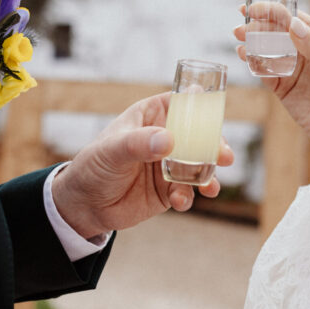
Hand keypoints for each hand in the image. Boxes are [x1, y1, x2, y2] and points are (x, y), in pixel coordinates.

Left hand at [51, 93, 233, 238]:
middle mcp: (165, 137)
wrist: (84, 206)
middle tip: (225, 156)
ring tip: (210, 187)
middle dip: (216, 146)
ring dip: (209, 175)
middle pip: (200, 136)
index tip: (216, 114)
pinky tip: (179, 201)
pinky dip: (189, 197)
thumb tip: (168, 141)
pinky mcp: (169, 189)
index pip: (182, 103)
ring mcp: (170, 164)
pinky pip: (188, 191)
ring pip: (200, 165)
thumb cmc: (93, 166)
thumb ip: (139, 143)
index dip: (202, 105)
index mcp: (151, 116)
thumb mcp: (112, 150)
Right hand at [235, 7, 309, 188]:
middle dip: (256, 25)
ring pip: (264, 48)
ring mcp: (287, 65)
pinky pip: (261, 69)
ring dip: (250, 41)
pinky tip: (243, 54)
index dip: (270, 10)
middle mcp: (299, 47)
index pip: (289, 17)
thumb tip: (292, 23)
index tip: (254, 8)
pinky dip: (251, 61)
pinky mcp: (278, 83)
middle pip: (273, 30)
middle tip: (241, 26)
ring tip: (239, 37)